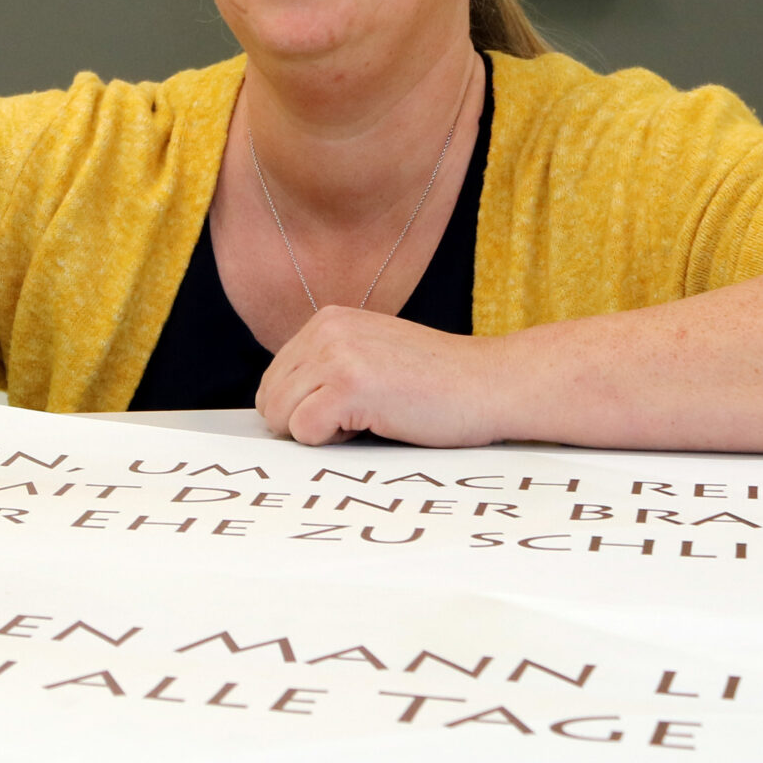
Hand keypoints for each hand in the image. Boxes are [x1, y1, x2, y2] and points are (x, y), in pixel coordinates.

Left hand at [254, 306, 505, 447]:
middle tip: (360, 416)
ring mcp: (336, 355)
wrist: (491, 383)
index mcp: (326, 321)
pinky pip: (304, 431)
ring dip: (320, 431)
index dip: (303, 408)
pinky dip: (332, 441)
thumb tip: (276, 410)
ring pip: (281, 416)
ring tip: (368, 417)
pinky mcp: (348, 385)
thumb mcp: (370, 355)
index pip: (274, 379)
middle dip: (306, 422)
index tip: (348, 408)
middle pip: (271, 399)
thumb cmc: (438, 383)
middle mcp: (325, 330)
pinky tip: (374, 424)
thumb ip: (326, 368)